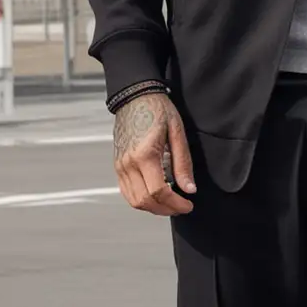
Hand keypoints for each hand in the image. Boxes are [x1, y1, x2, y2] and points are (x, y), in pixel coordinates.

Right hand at [112, 91, 195, 214]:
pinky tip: (156, 195)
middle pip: (145, 201)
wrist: (134, 96)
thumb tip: (189, 188)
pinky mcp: (117, 164)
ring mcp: (120, 165)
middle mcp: (128, 163)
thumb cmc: (157, 109)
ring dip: (153, 207)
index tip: (188, 205)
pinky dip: (141, 199)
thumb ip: (183, 163)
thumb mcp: (177, 132)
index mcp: (145, 155)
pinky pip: (127, 191)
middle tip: (182, 207)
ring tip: (171, 203)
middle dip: (166, 209)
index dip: (176, 204)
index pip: (159, 192)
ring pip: (134, 200)